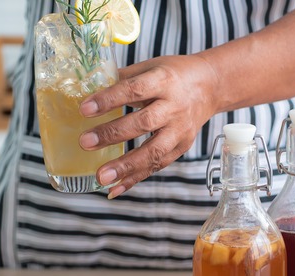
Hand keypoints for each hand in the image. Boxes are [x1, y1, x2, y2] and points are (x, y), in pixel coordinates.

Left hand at [79, 54, 219, 198]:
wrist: (210, 87)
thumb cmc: (174, 75)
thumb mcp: (150, 67)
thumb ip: (122, 79)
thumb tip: (85, 88)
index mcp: (164, 81)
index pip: (135, 90)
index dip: (110, 100)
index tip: (85, 109)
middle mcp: (174, 107)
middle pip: (144, 123)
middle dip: (113, 134)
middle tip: (86, 143)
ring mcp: (180, 130)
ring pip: (154, 151)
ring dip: (126, 166)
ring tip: (101, 177)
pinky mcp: (181, 147)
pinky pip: (158, 165)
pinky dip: (136, 178)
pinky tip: (115, 188)